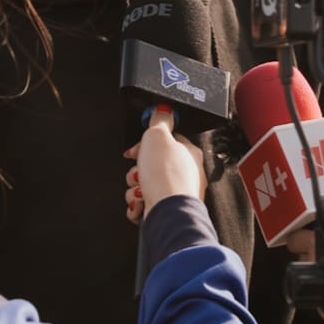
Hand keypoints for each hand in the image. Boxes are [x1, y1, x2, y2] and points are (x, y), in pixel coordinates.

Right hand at [122, 106, 204, 223]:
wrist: (167, 212)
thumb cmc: (167, 177)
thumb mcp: (159, 136)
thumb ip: (159, 121)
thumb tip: (162, 110)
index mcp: (188, 153)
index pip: (164, 142)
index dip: (145, 144)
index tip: (135, 150)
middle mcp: (184, 174)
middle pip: (150, 164)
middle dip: (137, 170)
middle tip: (140, 172)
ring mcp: (175, 194)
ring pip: (144, 185)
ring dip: (135, 188)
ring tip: (141, 191)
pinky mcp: (164, 210)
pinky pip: (143, 203)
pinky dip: (137, 205)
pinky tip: (141, 204)